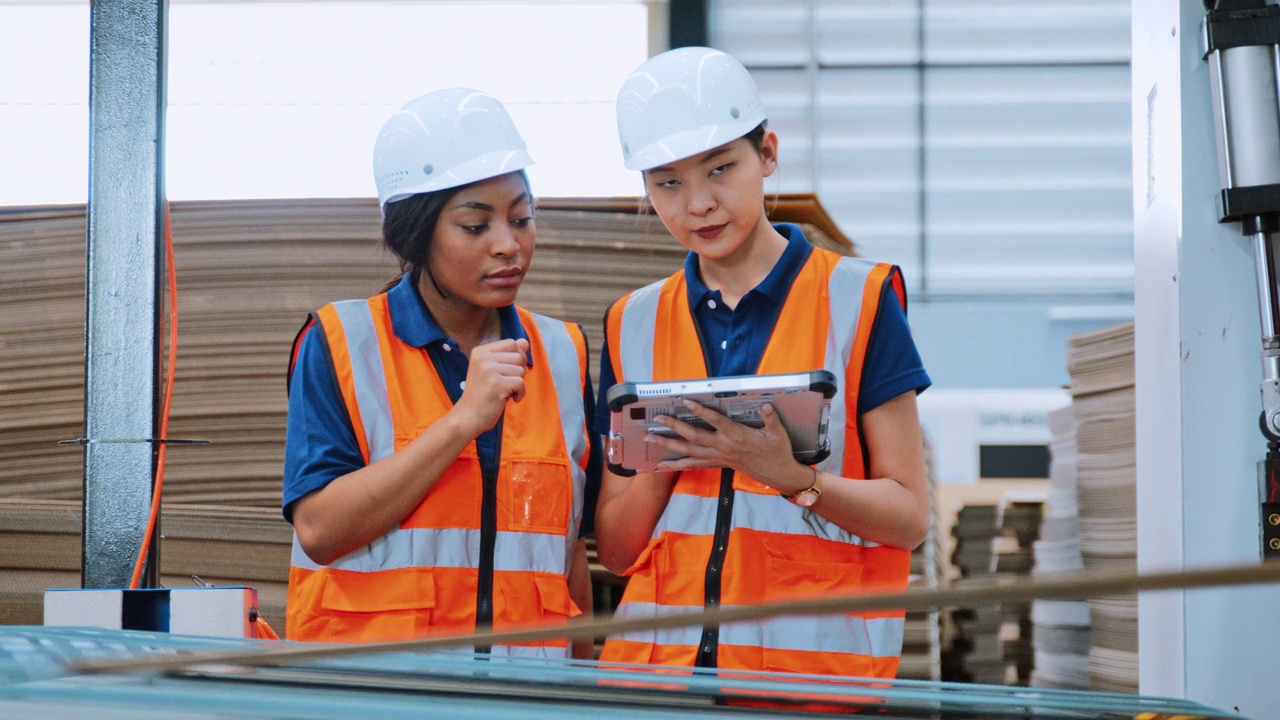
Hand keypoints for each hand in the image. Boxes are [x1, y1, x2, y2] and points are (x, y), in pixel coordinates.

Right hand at [453, 338, 528, 435]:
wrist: (467, 416)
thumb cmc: (481, 394)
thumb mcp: (492, 370)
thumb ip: (508, 355)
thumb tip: (525, 342)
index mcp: (480, 351)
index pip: (511, 343)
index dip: (517, 357)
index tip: (509, 371)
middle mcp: (484, 358)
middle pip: (518, 356)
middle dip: (518, 371)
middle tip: (507, 384)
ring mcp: (489, 370)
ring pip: (521, 370)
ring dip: (518, 384)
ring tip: (504, 392)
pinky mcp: (497, 384)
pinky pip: (521, 383)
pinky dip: (520, 394)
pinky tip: (509, 399)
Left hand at [649, 400, 812, 493]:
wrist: (778, 474)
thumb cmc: (778, 452)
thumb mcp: (778, 434)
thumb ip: (771, 419)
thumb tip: (766, 405)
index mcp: (737, 436)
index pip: (715, 421)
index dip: (700, 411)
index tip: (686, 402)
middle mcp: (723, 447)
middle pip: (694, 437)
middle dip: (674, 428)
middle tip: (657, 419)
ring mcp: (718, 457)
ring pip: (688, 451)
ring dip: (668, 445)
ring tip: (650, 439)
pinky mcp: (717, 463)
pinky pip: (693, 464)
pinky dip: (677, 463)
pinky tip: (663, 464)